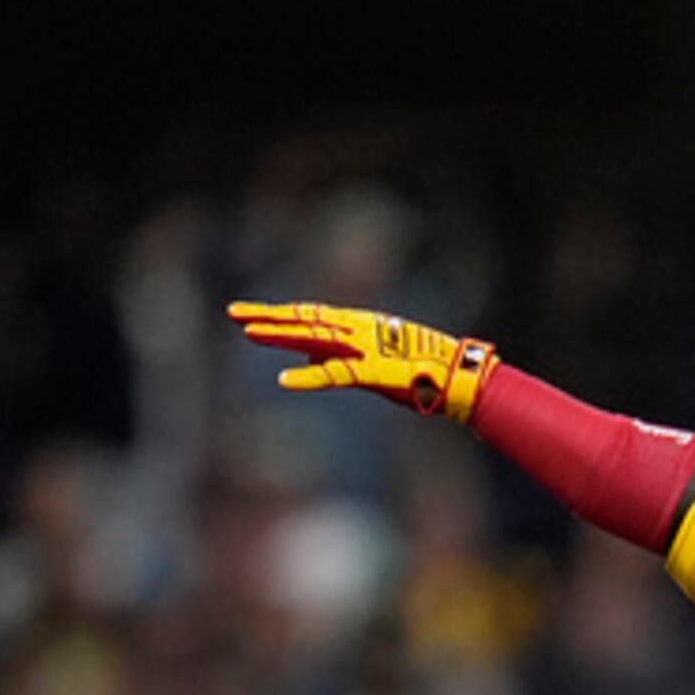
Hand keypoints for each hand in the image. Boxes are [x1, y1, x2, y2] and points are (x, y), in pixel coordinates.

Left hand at [229, 301, 498, 422]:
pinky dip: (308, 379)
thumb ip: (335, 360)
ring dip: (281, 336)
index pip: (310, 316)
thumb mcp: (371, 365)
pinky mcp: (375, 371)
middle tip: (233, 312)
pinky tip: (284, 382)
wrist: (461, 379)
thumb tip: (304, 360)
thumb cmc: (423, 375)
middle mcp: (359, 330)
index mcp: (359, 327)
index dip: (278, 314)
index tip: (249, 314)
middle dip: (268, 317)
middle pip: (305, 320)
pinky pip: (335, 375)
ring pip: (314, 339)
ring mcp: (367, 348)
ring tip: (249, 333)